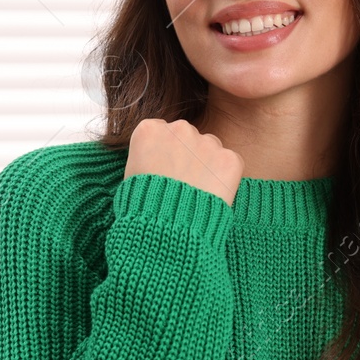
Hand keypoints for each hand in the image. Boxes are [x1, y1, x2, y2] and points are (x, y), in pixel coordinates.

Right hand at [123, 117, 243, 205]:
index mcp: (149, 130)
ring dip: (206, 164)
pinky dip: (224, 178)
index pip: (160, 131)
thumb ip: (145, 156)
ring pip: (210, 147)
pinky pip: (230, 163)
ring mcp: (206, 142)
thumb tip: (155, 159)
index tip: (161, 170)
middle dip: (185, 155)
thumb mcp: (130, 175)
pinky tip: (211, 195)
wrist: (168, 230)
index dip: (162, 153)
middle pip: (186, 136)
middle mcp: (179, 129)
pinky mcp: (229, 159)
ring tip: (196, 192)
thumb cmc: (142, 208)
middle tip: (180, 183)